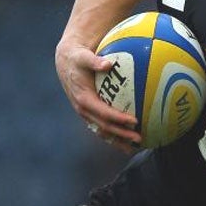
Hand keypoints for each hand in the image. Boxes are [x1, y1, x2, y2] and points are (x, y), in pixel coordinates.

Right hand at [55, 37, 140, 151]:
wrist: (66, 62)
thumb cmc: (78, 58)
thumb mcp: (84, 57)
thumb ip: (95, 61)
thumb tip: (108, 63)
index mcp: (83, 99)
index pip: (103, 112)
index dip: (118, 118)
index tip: (134, 121)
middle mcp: (84, 109)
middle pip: (105, 126)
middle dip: (121, 134)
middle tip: (139, 138)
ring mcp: (86, 113)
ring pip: (102, 131)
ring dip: (117, 141)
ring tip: (133, 148)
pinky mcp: (89, 113)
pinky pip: (102, 127)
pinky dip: (113, 135)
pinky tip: (126, 141)